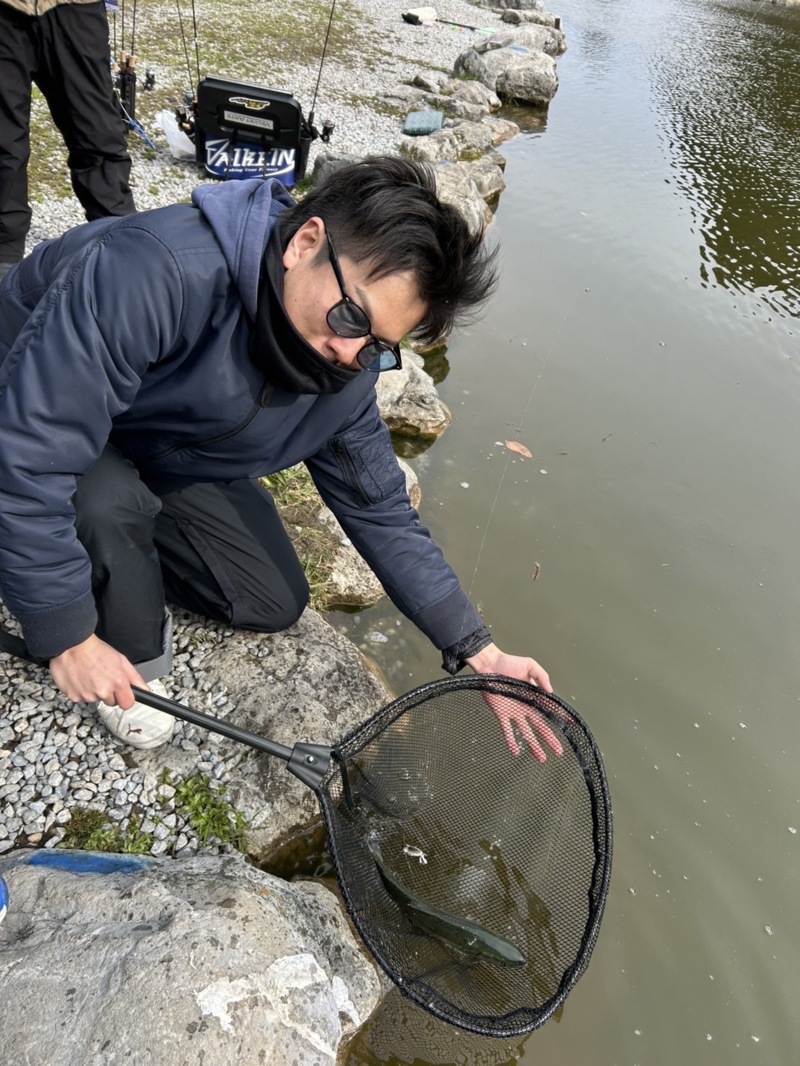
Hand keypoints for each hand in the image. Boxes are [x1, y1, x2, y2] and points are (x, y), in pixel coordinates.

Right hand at [50, 634, 145, 709]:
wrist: (71, 645)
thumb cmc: (95, 650)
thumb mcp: (121, 660)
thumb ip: (134, 677)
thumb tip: (145, 690)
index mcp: (117, 682)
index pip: (128, 703)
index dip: (126, 698)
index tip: (123, 693)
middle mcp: (103, 691)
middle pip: (111, 702)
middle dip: (110, 693)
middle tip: (103, 677)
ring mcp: (87, 696)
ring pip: (95, 699)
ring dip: (94, 691)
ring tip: (90, 675)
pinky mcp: (74, 697)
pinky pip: (81, 698)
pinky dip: (81, 690)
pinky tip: (80, 678)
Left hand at [465, 642, 562, 760]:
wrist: (490, 664)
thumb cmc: (509, 662)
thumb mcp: (530, 665)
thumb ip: (542, 676)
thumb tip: (551, 691)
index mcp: (534, 697)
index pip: (550, 710)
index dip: (561, 718)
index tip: (572, 727)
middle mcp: (526, 707)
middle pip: (541, 726)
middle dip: (550, 739)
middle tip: (559, 751)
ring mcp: (514, 712)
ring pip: (526, 732)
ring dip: (534, 745)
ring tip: (542, 758)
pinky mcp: (501, 713)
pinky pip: (507, 730)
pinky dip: (511, 740)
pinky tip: (516, 751)